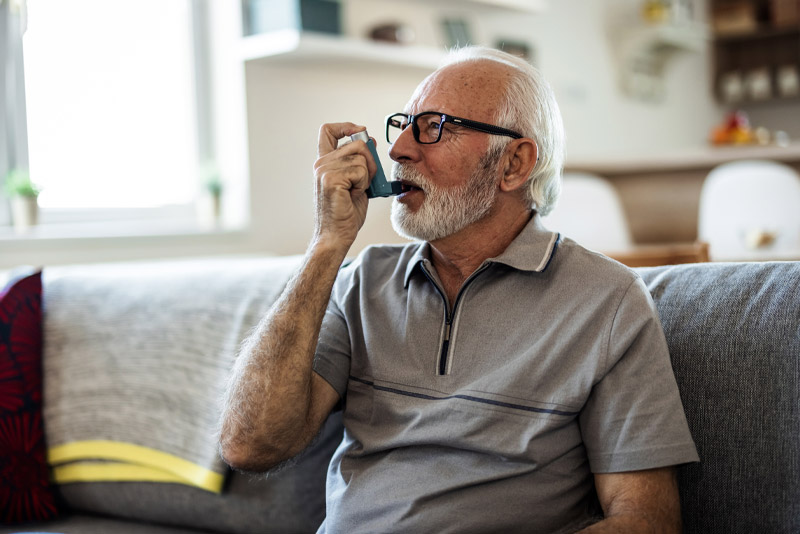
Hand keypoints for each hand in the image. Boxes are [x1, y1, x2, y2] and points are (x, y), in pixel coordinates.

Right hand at [312, 122, 377, 251]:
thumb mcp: (356, 182)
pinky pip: (361, 170)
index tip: (360, 131)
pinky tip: (353, 195)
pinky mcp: (331, 179)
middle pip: (357, 143)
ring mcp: (324, 170)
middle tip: (365, 182)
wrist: (336, 235)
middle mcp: (321, 163)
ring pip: (361, 158)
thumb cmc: (346, 213)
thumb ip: (360, 162)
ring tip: (355, 191)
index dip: (346, 126)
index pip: (328, 130)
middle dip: (370, 161)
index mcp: (324, 163)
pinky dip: (364, 184)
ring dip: (366, 176)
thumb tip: (370, 140)